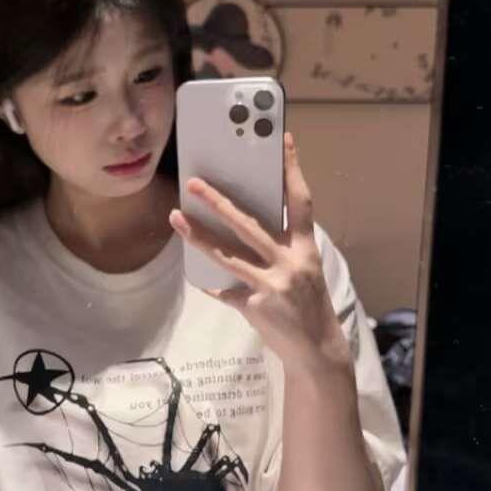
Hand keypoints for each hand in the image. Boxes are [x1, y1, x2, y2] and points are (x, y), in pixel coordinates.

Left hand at [169, 133, 349, 374]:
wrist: (315, 350)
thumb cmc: (306, 305)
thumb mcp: (303, 270)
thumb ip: (280, 247)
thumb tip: (242, 222)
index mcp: (305, 249)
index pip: (300, 202)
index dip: (292, 170)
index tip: (284, 140)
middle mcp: (291, 263)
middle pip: (250, 225)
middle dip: (219, 202)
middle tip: (195, 183)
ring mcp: (273, 284)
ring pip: (227, 255)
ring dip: (198, 236)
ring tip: (175, 217)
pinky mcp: (256, 305)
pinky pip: (224, 290)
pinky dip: (210, 283)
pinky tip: (195, 276)